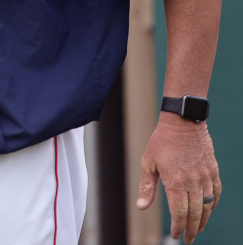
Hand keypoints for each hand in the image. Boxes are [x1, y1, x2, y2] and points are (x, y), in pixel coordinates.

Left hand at [137, 114, 219, 242]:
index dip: (178, 226)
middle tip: (188, 239)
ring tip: (198, 229)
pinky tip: (208, 210)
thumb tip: (141, 207)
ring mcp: (206, 177)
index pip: (179, 212)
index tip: (176, 235)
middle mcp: (193, 182)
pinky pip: (215, 193)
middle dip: (192, 229)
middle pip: (196, 213)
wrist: (183, 123)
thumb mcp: (148, 162)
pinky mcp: (213, 171)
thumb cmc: (162, 141)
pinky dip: (212, 204)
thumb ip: (146, 187)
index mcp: (176, 182)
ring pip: (207, 206)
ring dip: (204, 220)